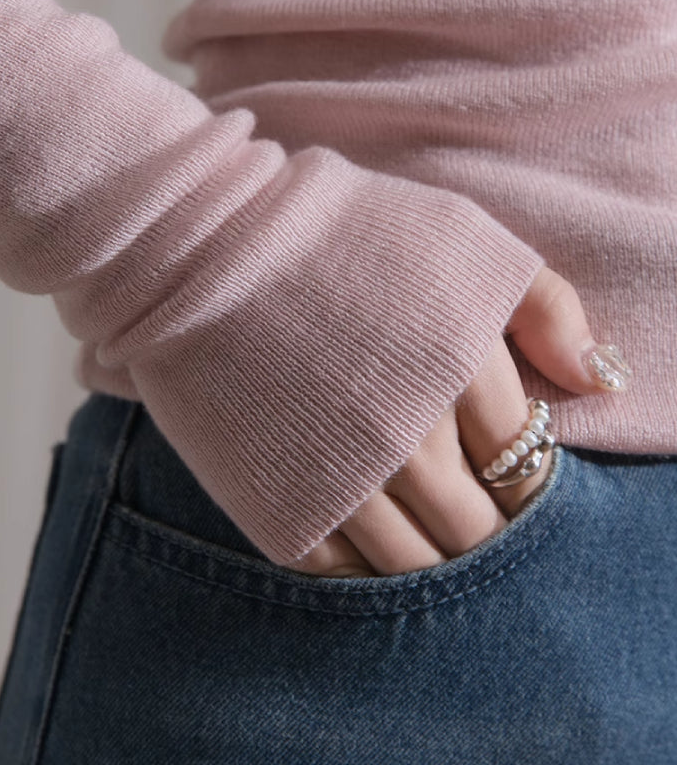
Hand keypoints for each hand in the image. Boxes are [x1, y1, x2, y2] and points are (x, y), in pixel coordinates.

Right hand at [285, 267, 628, 577]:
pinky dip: (370, 570)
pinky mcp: (284, 508)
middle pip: (477, 530)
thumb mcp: (464, 240)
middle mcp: (410, 441)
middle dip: (486, 528)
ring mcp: (343, 483)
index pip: (526, 472)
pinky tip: (373, 543)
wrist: (212, 247)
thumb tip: (599, 381)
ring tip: (428, 535)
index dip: (527, 485)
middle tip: (473, 516)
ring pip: (418, 564)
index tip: (509, 477)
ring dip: (434, 558)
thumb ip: (547, 308)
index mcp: (464, 374)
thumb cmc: (345, 234)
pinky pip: (348, 575)